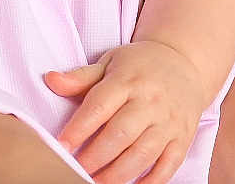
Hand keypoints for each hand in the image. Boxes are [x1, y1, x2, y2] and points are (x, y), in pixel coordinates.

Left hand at [43, 41, 210, 183]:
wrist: (184, 61)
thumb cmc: (139, 65)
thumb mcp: (110, 62)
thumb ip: (81, 77)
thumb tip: (51, 80)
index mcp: (128, 80)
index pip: (99, 106)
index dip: (79, 128)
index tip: (61, 145)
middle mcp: (150, 101)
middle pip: (121, 134)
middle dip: (96, 156)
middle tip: (76, 168)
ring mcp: (169, 121)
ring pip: (143, 153)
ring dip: (118, 173)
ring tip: (97, 182)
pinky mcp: (182, 137)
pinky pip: (168, 164)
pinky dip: (151, 181)